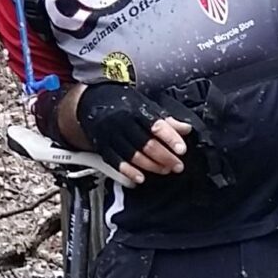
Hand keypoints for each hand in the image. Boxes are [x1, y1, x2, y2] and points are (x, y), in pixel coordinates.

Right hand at [73, 82, 194, 184]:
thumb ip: (165, 119)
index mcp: (136, 109)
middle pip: (146, 144)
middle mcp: (122, 122)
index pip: (156, 125)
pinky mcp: (102, 146)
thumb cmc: (122, 102)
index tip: (181, 149)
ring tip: (164, 170)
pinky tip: (140, 178)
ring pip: (133, 155)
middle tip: (177, 165)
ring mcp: (111, 135)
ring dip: (151, 166)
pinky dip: (129, 172)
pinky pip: (116, 162)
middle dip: (165, 157)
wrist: (91, 99)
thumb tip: (185, 129)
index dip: (170, 139)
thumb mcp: (145, 104)